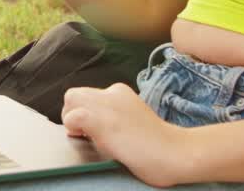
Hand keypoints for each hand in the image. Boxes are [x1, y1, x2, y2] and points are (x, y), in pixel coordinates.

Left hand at [62, 84, 188, 187]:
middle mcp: (111, 93)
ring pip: (70, 99)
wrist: (173, 152)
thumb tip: (86, 125)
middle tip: (84, 134)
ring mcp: (105, 104)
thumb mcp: (132, 119)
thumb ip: (112, 116)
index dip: (85, 112)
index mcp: (120, 92)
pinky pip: (71, 117)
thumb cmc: (156, 145)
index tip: (92, 130)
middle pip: (75, 94)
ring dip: (72, 119)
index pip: (88, 95)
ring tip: (87, 137)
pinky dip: (74, 127)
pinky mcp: (99, 119)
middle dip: (74, 113)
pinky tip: (88, 139)